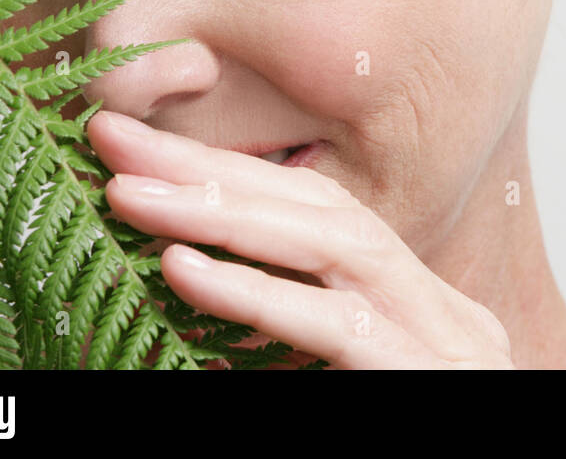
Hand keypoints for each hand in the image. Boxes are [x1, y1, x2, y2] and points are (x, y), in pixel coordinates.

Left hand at [85, 110, 514, 368]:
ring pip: (342, 247)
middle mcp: (444, 314)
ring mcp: (451, 345)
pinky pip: (341, 332)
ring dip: (226, 214)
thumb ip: (279, 348)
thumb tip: (184, 291)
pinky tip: (183, 270)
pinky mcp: (434, 382)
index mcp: (419, 311)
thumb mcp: (334, 387)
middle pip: (325, 211)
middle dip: (215, 171)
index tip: (138, 148)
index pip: (322, 216)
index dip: (230, 173)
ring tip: (131, 194)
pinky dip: (257, 296)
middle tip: (114, 136)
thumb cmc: (386, 445)